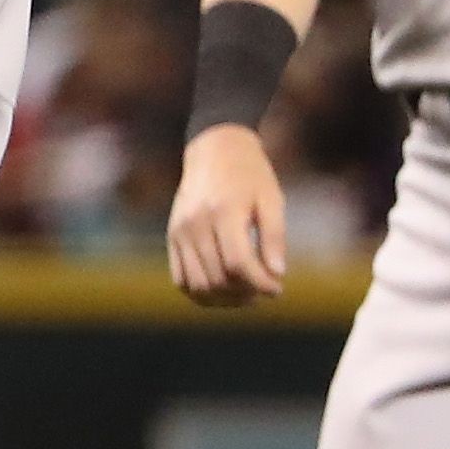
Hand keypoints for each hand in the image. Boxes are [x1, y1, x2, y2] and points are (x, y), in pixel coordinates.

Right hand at [167, 123, 287, 307]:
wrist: (214, 149)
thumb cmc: (250, 174)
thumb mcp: (272, 199)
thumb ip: (275, 236)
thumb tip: (277, 275)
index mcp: (224, 211)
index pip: (239, 263)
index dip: (260, 284)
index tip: (277, 289)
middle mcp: (197, 224)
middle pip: (218, 278)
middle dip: (245, 293)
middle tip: (264, 289)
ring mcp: (180, 232)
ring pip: (198, 285)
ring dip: (224, 299)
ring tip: (245, 294)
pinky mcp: (172, 237)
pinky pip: (181, 279)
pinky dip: (201, 293)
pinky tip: (223, 290)